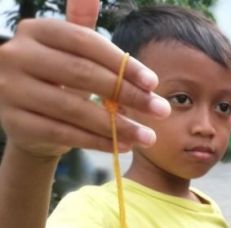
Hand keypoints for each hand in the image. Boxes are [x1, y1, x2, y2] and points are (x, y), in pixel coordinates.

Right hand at [0, 0, 168, 158]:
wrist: (30, 119)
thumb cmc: (60, 77)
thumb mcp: (69, 49)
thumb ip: (81, 23)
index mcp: (36, 31)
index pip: (86, 43)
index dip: (123, 63)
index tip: (155, 83)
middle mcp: (17, 56)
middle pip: (83, 74)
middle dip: (128, 94)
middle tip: (161, 110)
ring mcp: (11, 91)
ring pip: (74, 109)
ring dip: (118, 125)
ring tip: (149, 136)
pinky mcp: (15, 123)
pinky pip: (65, 133)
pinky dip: (98, 141)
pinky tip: (123, 145)